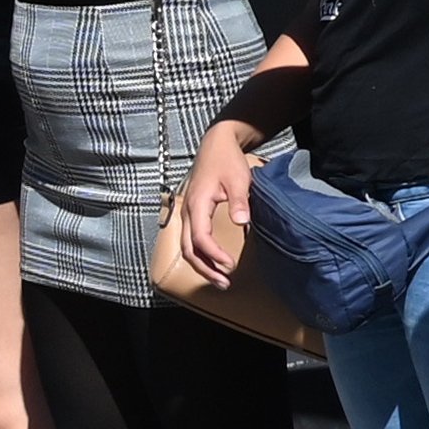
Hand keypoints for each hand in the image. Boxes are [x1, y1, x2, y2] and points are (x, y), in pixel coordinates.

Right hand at [176, 125, 261, 283]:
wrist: (216, 145)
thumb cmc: (227, 161)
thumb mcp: (238, 179)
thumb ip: (239, 201)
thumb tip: (241, 222)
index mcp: (197, 203)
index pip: (199, 237)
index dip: (214, 254)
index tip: (230, 264)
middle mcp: (187, 211)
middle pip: (189, 248)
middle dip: (205, 268)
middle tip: (225, 283)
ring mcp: (188, 213)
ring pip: (187, 247)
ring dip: (203, 265)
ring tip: (221, 279)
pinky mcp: (193, 214)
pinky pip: (191, 240)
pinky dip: (201, 255)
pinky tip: (214, 263)